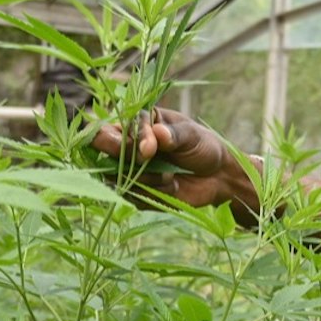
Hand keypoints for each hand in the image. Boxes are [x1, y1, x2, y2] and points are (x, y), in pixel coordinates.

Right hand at [91, 107, 252, 211]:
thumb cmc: (202, 146)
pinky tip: (169, 187)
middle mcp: (126, 146)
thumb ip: (174, 134)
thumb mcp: (192, 135)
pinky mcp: (136, 192)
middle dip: (129, 162)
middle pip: (103, 154)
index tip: (148, 150)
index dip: (117, 140)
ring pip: (117, 178)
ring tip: (169, 176)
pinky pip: (131, 196)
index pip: (108, 129)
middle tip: (152, 161)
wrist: (216, 177)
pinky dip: (152, 194)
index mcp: (136, 124)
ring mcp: (128, 171)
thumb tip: (158, 133)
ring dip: (146, 179)